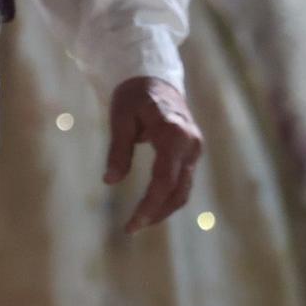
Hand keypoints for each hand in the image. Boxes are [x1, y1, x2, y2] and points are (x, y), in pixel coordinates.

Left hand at [105, 76, 204, 232]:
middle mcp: (191, 144)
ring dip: (163, 209)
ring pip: (183, 190)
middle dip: (156, 213)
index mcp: (174, 134)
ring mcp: (194, 149)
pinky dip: (167, 197)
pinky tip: (150, 207)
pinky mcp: (191, 152)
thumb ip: (118, 150)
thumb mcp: (120, 119)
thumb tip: (110, 181)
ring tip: (138, 222)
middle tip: (131, 228)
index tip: (132, 223)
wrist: (154, 77)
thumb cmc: (133, 95)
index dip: (149, 205)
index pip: (164, 180)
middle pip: (177, 190)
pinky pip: (182, 181)